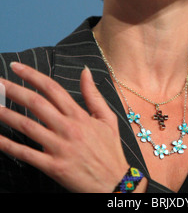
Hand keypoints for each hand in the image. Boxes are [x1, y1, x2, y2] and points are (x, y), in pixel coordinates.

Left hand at [0, 63, 141, 192]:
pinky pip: (26, 154)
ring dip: (7, 115)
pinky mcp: (53, 167)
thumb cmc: (110, 150)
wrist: (115, 183)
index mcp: (79, 115)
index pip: (52, 88)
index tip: (17, 67)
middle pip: (36, 103)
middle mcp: (67, 128)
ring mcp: (59, 147)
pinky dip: (9, 146)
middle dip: (14, 90)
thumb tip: (85, 71)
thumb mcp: (108, 118)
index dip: (32, 75)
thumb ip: (93, 94)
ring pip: (27, 126)